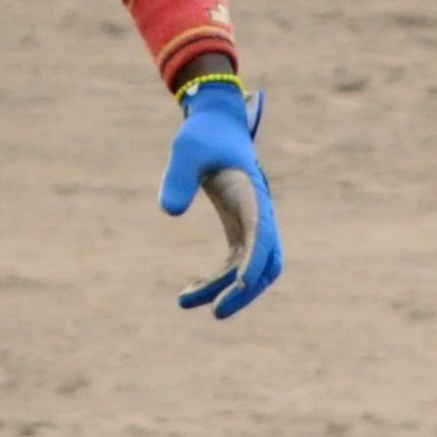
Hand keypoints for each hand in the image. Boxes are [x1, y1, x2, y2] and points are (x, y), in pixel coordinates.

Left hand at [157, 79, 281, 319]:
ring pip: (250, 270)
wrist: (215, 124)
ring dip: (226, 290)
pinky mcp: (240, 228)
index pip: (262, 236)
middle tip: (217, 312)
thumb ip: (178, 178)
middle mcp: (260, 214)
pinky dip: (217, 280)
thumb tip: (170, 212)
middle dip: (247, 291)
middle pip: (267, 264)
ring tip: (183, 301)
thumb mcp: (186, 151)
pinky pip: (235, 264)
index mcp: (253, 196)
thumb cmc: (202, 135)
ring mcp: (252, 224)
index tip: (238, 286)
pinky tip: (189, 288)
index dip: (254, 263)